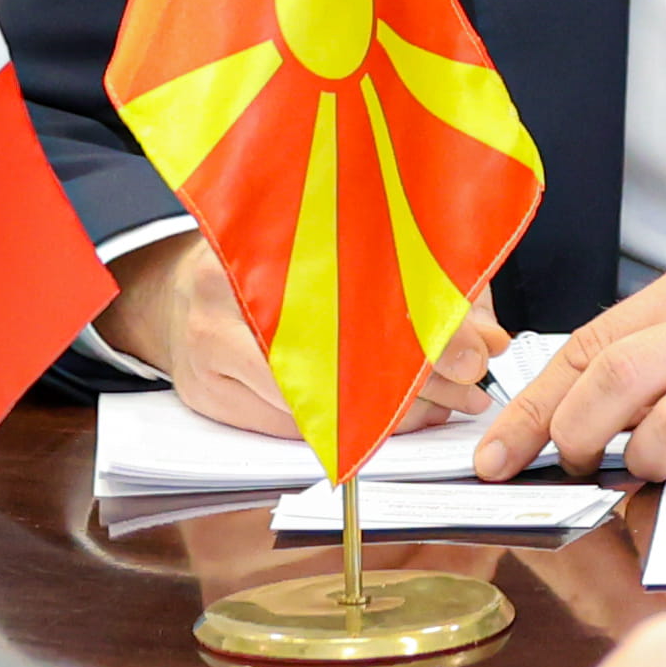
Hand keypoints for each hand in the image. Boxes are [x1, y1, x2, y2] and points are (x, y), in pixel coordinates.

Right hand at [111, 229, 500, 441]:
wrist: (179, 291)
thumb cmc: (274, 262)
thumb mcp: (351, 246)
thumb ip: (425, 280)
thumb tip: (487, 339)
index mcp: (255, 237)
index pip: (350, 290)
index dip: (418, 327)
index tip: (472, 352)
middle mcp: (220, 294)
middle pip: (334, 354)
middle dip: (414, 381)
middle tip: (468, 390)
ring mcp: (205, 350)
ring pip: (315, 401)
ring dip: (389, 413)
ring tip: (442, 405)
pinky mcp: (206, 396)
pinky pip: (289, 427)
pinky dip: (349, 429)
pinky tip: (391, 420)